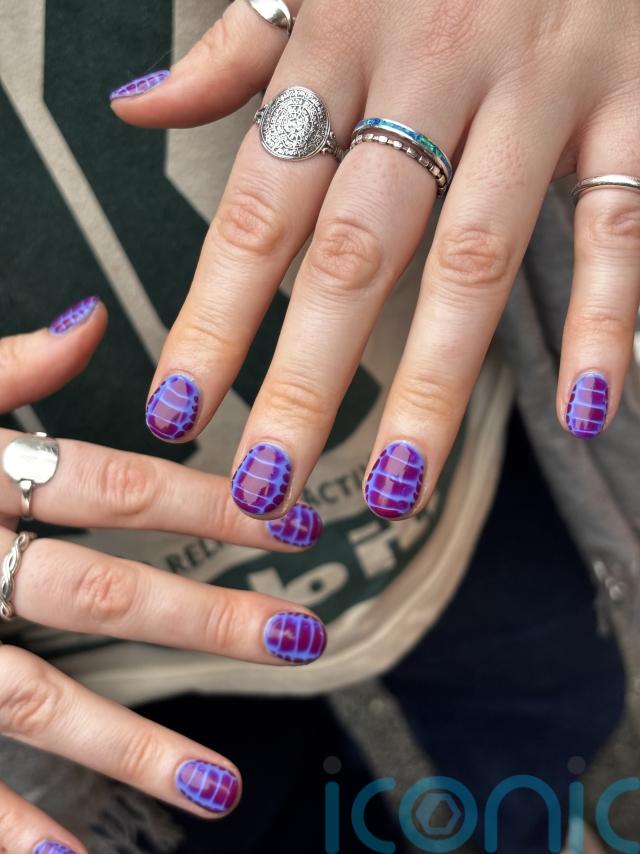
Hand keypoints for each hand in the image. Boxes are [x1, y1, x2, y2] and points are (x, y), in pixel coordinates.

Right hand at [0, 299, 325, 852]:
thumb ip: (8, 365)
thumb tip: (88, 318)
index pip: (118, 489)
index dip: (209, 504)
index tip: (291, 521)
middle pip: (103, 595)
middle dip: (208, 618)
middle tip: (299, 639)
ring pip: (39, 697)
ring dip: (134, 747)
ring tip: (219, 788)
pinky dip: (8, 823)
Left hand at [112, 0, 639, 518]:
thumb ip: (238, 49)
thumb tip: (138, 108)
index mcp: (339, 39)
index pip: (257, 209)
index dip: (212, 319)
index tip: (178, 412)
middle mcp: (429, 68)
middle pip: (354, 256)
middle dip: (306, 384)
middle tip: (271, 491)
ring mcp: (536, 87)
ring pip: (475, 258)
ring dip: (434, 383)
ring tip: (397, 485)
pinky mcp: (629, 97)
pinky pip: (618, 220)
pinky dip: (608, 315)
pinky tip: (584, 406)